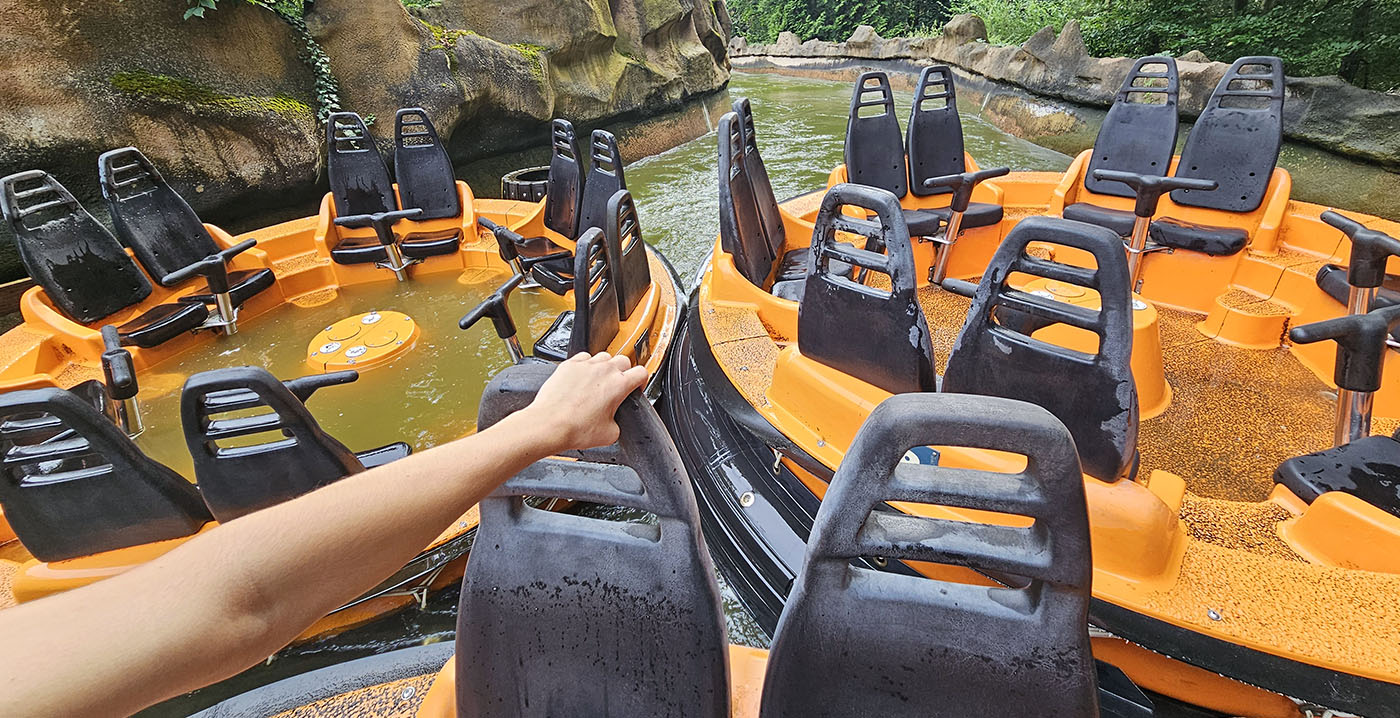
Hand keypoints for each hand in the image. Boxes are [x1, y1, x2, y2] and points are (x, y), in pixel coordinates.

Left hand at [524, 352, 647, 452]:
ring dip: (605, 367)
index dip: (641, 381)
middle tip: (617, 386)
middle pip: (624, 360)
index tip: (636, 387)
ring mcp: (585, 365)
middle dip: (624, 372)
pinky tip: (582, 377)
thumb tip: (614, 421)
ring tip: (599, 382)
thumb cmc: (575, 429)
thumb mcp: (610, 434)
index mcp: (619, 385)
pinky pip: (583, 357)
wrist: (549, 425)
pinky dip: (586, 365)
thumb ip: (619, 422)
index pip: (642, 372)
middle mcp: (604, 370)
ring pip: (604, 356)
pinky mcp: (568, 365)